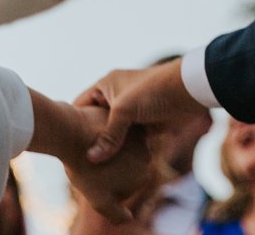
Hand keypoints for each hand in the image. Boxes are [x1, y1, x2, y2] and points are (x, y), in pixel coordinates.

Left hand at [61, 103, 162, 222]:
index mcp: (144, 175)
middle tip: (92, 164)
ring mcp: (139, 135)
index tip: (94, 178)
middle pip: (128, 168)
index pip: (127, 186)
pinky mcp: (127, 120)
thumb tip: (129, 218)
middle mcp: (147, 154)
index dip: (108, 186)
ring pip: (124, 151)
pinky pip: (118, 134)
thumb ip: (116, 214)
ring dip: (111, 152)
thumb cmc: (84, 169)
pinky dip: (107, 137)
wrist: (72, 134)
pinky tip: (93, 138)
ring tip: (91, 151)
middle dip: (112, 168)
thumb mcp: (99, 200)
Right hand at [75, 59, 206, 164]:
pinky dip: (124, 151)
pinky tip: (115, 167)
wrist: (191, 89)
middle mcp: (116, 97)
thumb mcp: (125, 111)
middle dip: (90, 140)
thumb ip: (109, 136)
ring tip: (92, 169)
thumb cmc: (154, 91)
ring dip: (108, 147)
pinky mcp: (145, 123)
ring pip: (114, 133)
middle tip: (76, 161)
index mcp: (106, 86)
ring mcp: (131, 111)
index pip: (81, 105)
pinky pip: (129, 140)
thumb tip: (92, 159)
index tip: (63, 146)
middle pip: (96, 122)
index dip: (73, 124)